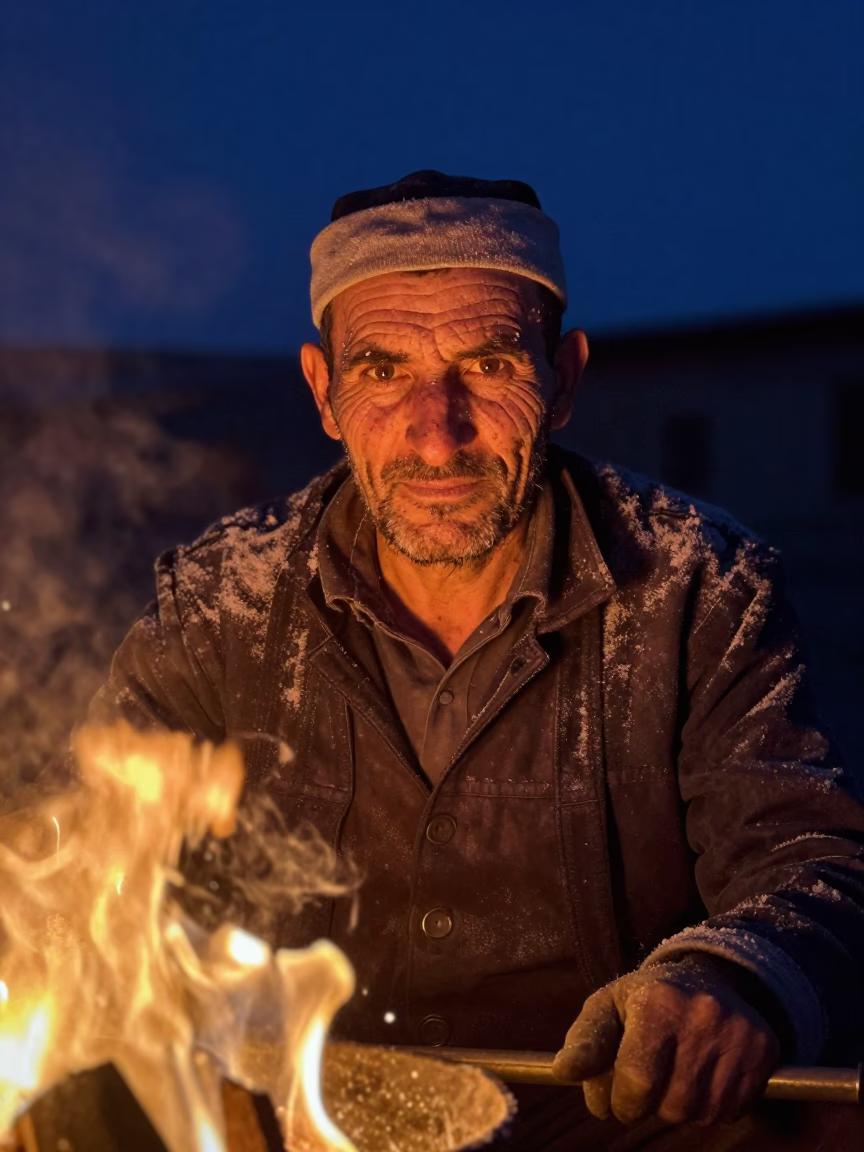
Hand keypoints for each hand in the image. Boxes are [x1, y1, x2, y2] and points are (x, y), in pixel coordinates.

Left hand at [552, 958, 780, 1125]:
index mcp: (656, 1003)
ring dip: (680, 1107)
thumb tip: (563, 1072)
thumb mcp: (608, 1007)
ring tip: (674, 1074)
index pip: (637, 1084)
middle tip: (648, 1081)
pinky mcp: (764, 1049)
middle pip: (670, 1105)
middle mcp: (702, 1015)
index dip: (621, 1102)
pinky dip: (711, 1105)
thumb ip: (584, 1040)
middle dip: (651, 1105)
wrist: (707, 977)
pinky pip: (731, 1111)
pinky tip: (702, 1075)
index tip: (618, 1096)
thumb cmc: (646, 1000)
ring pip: (701, 1114)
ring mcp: (738, 1033)